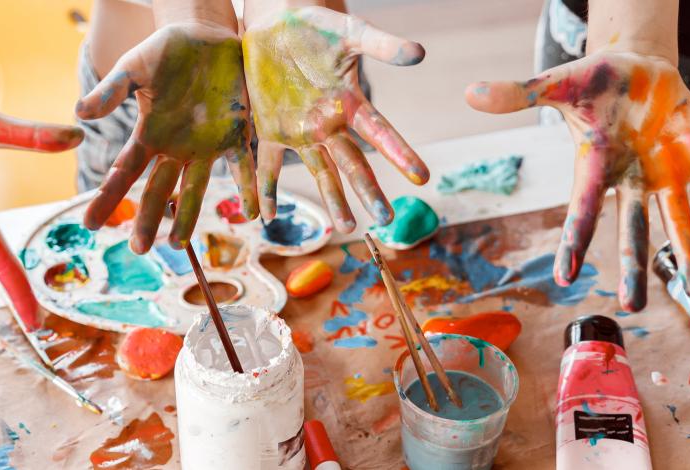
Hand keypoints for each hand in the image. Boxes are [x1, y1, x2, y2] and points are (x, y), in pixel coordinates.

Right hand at [78, 22, 254, 252]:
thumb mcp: (133, 68)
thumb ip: (110, 91)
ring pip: (196, 188)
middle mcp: (176, 148)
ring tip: (178, 244)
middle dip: (148, 219)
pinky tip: (252, 213)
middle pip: (159, 190)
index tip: (89, 224)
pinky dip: (248, 188)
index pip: (124, 173)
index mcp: (149, 135)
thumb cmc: (164, 52)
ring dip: (189, 216)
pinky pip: (243, 165)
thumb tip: (79, 114)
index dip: (107, 198)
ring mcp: (207, 145)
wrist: (204, 35)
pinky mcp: (237, 133)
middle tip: (138, 249)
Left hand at [242, 6, 427, 231]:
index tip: (422, 176)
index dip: (400, 153)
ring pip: (320, 172)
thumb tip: (419, 52)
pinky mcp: (270, 128)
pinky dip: (267, 188)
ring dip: (331, 199)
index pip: (380, 132)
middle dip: (369, 191)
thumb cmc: (317, 25)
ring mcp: (300, 130)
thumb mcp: (350, 31)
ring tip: (345, 227)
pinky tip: (268, 214)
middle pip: (353, 163)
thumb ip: (382, 44)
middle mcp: (328, 123)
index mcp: (349, 102)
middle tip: (386, 218)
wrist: (275, 22)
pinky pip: (268, 164)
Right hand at [466, 52, 689, 309]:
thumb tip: (468, 93)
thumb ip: (518, 93)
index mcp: (596, 168)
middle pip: (633, 230)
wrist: (635, 67)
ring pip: (680, 221)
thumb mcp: (559, 83)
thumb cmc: (593, 82)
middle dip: (635, 267)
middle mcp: (631, 182)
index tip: (567, 275)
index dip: (576, 240)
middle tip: (631, 307)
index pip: (584, 209)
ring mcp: (667, 174)